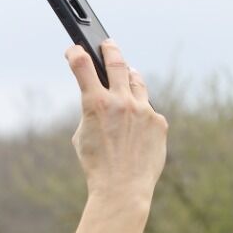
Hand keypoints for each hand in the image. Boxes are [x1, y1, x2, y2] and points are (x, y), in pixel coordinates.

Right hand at [67, 40, 167, 202]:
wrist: (122, 189)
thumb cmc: (97, 165)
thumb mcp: (83, 136)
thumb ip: (93, 112)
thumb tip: (104, 98)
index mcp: (96, 104)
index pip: (82, 65)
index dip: (75, 53)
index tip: (74, 50)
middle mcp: (121, 101)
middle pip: (117, 62)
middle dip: (110, 50)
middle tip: (107, 44)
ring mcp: (143, 110)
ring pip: (136, 82)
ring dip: (129, 76)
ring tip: (126, 75)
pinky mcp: (159, 122)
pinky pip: (148, 111)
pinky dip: (140, 115)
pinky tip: (136, 129)